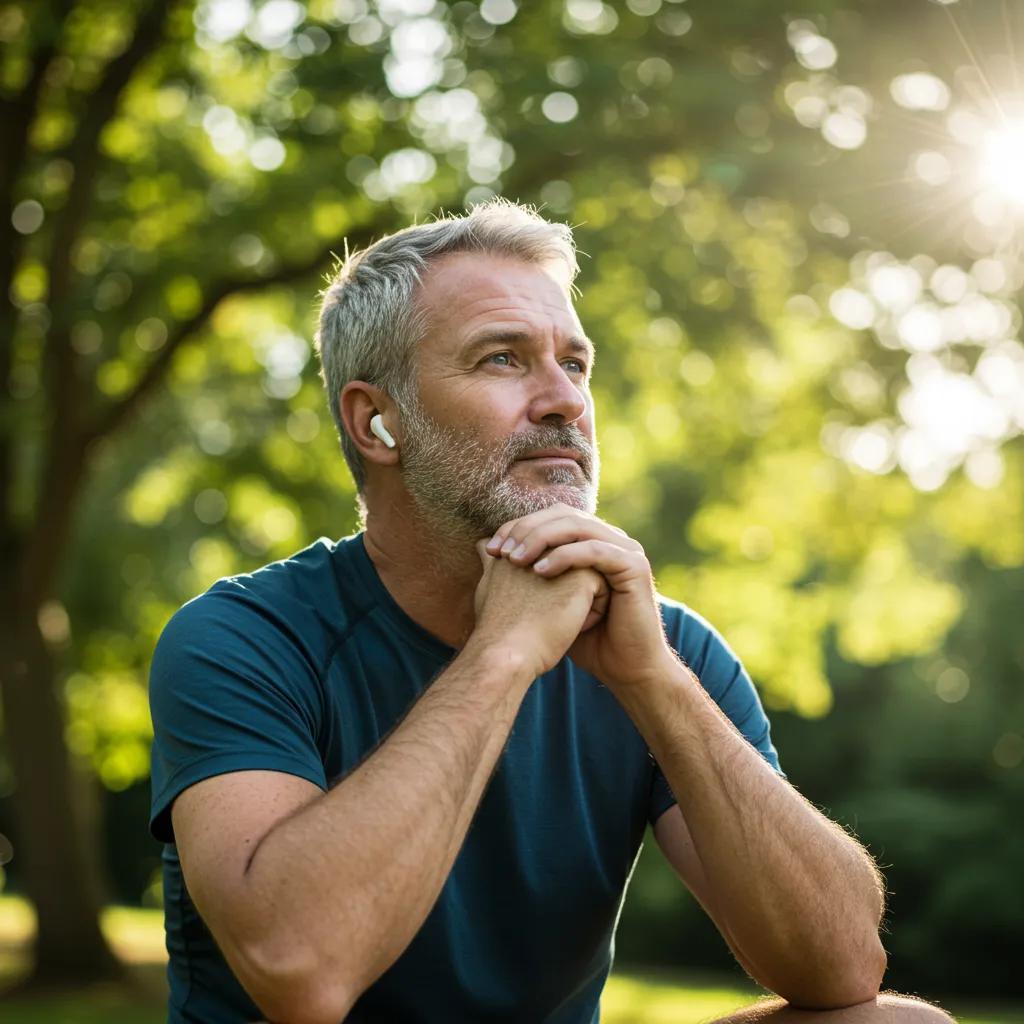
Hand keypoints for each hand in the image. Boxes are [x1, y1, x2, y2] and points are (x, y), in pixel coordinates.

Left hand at [484, 504, 675, 688]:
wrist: (622, 667)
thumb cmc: (585, 637)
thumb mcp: (546, 598)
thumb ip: (521, 569)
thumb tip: (481, 547)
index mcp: (593, 541)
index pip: (552, 517)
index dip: (520, 527)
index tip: (491, 549)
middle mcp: (611, 539)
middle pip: (564, 515)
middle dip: (528, 530)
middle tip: (502, 551)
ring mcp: (626, 550)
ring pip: (577, 527)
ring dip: (542, 539)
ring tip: (515, 560)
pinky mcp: (634, 566)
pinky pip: (594, 551)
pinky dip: (565, 557)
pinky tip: (539, 572)